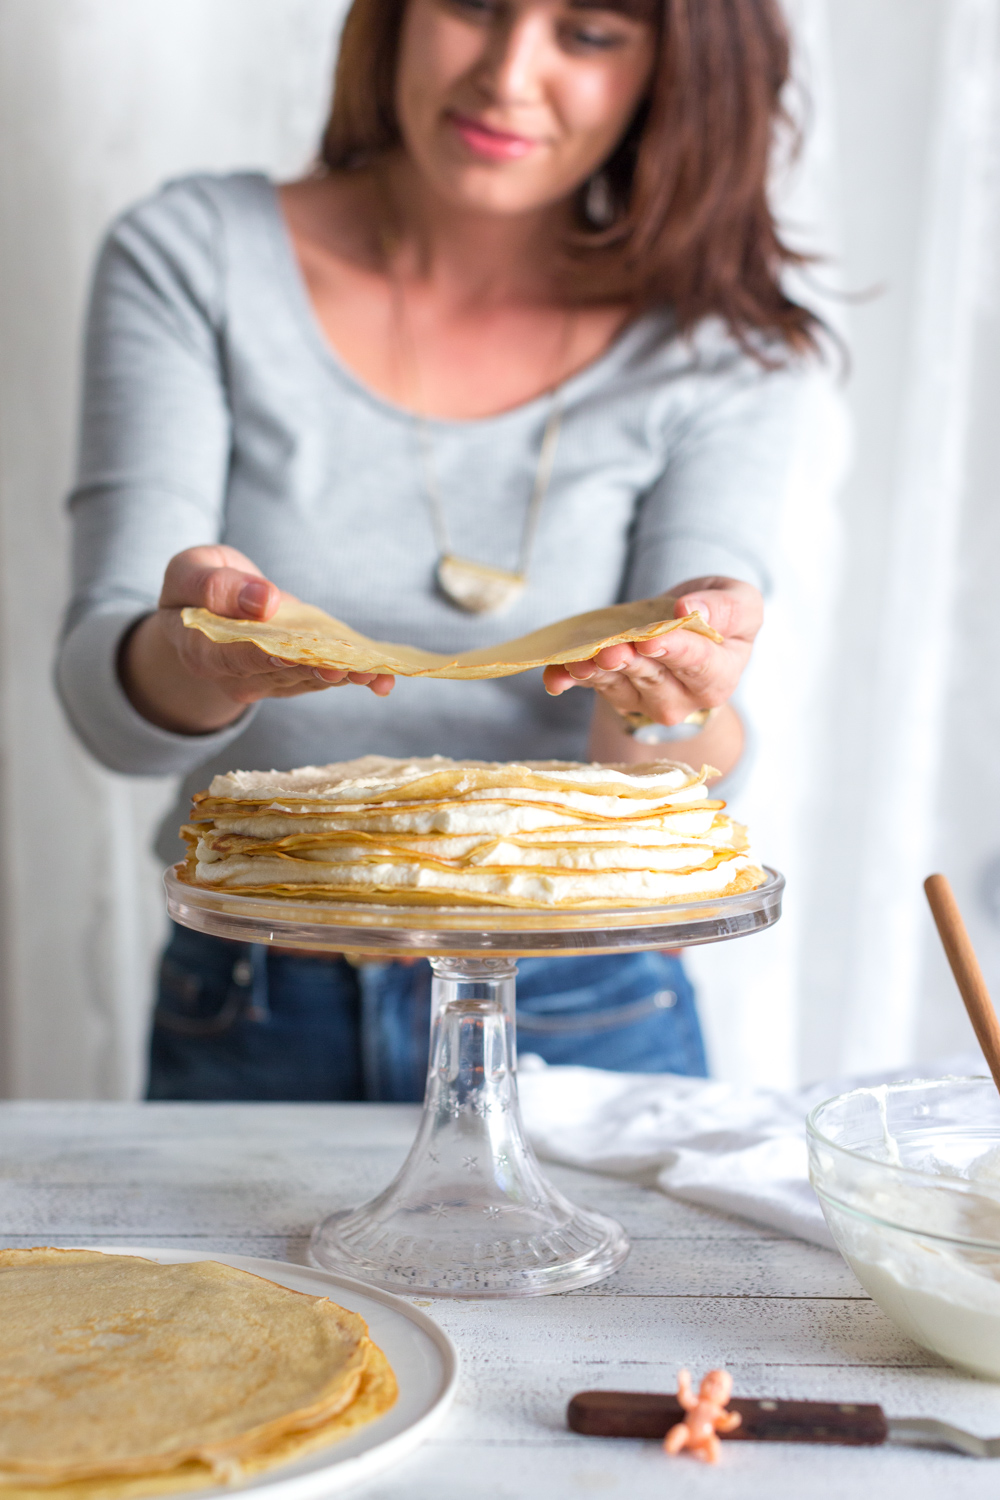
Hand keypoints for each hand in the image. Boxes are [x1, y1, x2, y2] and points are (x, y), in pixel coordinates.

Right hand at [120, 545, 394, 733]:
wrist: (204, 609)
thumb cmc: (194, 585)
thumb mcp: (190, 571)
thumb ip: (216, 585)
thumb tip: (264, 600)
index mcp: (201, 649)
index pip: (232, 656)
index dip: (262, 656)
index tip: (290, 653)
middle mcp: (236, 674)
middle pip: (278, 674)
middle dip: (315, 670)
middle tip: (347, 668)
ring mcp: (267, 679)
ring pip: (306, 678)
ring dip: (343, 675)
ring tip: (374, 672)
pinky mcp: (294, 674)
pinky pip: (322, 676)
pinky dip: (354, 676)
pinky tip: (383, 680)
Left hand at [542, 577, 761, 726]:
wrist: (688, 631)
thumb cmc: (719, 616)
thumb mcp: (741, 603)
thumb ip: (727, 607)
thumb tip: (691, 610)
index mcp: (719, 676)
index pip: (697, 664)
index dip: (674, 651)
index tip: (652, 640)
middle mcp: (683, 698)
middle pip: (652, 678)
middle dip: (628, 664)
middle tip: (610, 652)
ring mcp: (646, 700)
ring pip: (618, 684)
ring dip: (596, 672)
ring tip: (580, 660)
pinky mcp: (617, 694)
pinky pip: (592, 687)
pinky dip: (571, 679)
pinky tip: (555, 676)